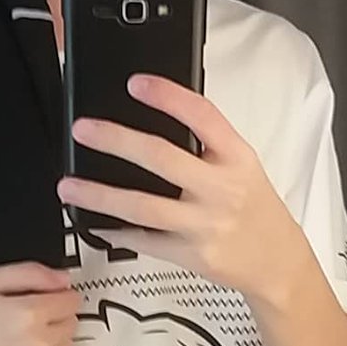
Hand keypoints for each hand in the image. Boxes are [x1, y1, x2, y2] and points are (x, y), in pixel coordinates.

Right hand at [0, 263, 81, 345]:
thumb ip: (29, 273)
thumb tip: (62, 279)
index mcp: (29, 314)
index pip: (71, 300)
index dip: (57, 295)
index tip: (45, 297)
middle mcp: (38, 344)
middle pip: (72, 323)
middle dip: (55, 316)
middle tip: (27, 317)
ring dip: (54, 339)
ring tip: (22, 338)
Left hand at [56, 74, 304, 299]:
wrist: (278, 262)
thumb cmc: (255, 207)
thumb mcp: (243, 164)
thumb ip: (207, 142)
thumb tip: (156, 112)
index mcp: (237, 157)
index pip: (202, 116)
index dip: (168, 96)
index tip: (135, 83)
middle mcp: (222, 189)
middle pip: (161, 158)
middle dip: (116, 141)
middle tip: (84, 130)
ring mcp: (206, 225)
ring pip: (143, 206)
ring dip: (100, 195)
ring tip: (69, 185)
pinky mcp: (192, 256)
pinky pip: (145, 241)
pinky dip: (116, 231)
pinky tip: (95, 222)